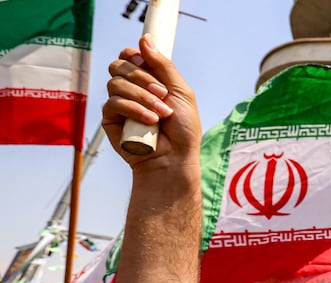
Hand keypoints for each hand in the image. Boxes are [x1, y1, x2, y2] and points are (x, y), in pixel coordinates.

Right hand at [102, 35, 201, 169]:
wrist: (175, 159)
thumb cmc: (183, 129)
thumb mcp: (181, 92)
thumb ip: (163, 65)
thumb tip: (144, 39)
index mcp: (148, 79)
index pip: (129, 56)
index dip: (136, 56)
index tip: (148, 64)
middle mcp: (131, 89)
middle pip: (119, 65)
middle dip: (143, 78)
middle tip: (162, 94)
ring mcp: (119, 103)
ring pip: (116, 83)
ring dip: (142, 97)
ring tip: (161, 114)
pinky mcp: (111, 119)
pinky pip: (113, 102)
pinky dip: (134, 109)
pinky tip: (150, 121)